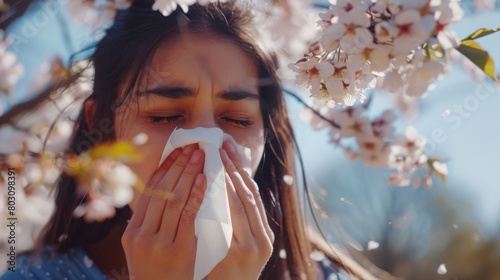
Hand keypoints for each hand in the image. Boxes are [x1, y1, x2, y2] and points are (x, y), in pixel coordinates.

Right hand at [121, 144, 206, 279]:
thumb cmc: (158, 273)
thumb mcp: (144, 249)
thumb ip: (150, 224)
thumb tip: (164, 192)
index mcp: (131, 233)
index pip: (147, 192)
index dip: (163, 169)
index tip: (176, 151)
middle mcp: (140, 236)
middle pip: (159, 192)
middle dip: (177, 166)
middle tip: (191, 147)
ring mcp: (157, 243)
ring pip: (172, 199)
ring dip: (188, 174)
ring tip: (200, 156)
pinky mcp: (177, 250)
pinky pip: (187, 216)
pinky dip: (195, 195)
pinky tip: (203, 180)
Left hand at [208, 141, 274, 279]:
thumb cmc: (228, 274)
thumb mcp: (241, 248)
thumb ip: (238, 225)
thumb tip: (225, 189)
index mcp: (264, 236)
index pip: (253, 195)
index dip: (242, 171)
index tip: (230, 149)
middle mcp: (261, 240)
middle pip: (248, 196)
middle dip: (235, 169)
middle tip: (222, 146)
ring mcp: (248, 248)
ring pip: (240, 206)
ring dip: (228, 180)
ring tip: (216, 159)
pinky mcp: (233, 255)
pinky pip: (225, 223)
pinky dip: (218, 202)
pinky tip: (208, 187)